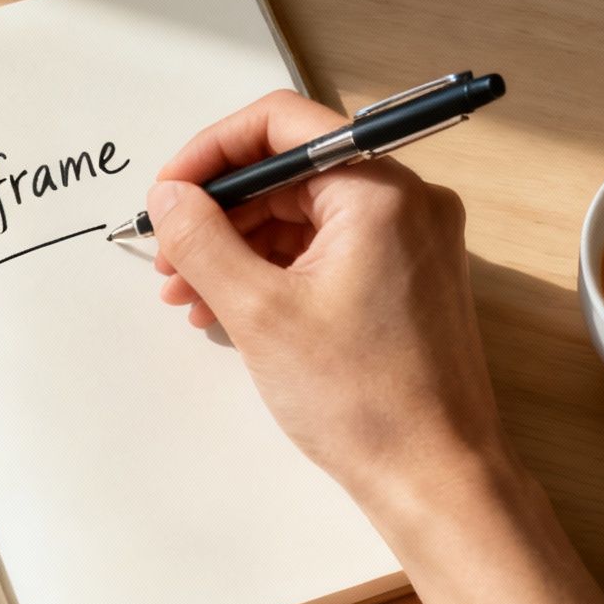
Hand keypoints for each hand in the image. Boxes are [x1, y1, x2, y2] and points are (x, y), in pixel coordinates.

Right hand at [151, 90, 513, 512]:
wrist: (435, 478)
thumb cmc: (367, 401)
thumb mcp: (259, 312)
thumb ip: (203, 240)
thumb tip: (169, 196)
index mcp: (380, 191)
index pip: (280, 124)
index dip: (211, 153)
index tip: (169, 193)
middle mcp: (406, 204)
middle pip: (290, 172)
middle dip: (220, 212)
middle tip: (169, 257)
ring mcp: (410, 243)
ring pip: (303, 217)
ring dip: (240, 248)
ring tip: (190, 295)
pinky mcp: (405, 281)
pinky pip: (326, 253)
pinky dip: (275, 273)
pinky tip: (229, 310)